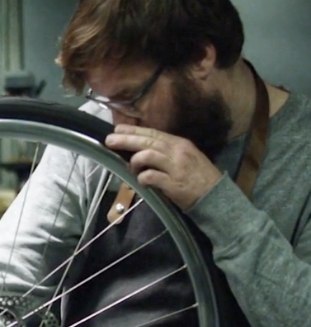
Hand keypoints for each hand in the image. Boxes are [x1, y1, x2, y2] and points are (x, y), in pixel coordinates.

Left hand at [105, 125, 222, 209]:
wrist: (216, 197)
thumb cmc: (198, 177)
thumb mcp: (185, 158)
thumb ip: (166, 152)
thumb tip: (141, 149)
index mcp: (180, 144)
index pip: (153, 133)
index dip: (134, 131)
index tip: (117, 130)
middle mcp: (178, 152)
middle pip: (148, 141)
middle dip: (126, 140)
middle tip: (109, 141)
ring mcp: (176, 168)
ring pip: (148, 155)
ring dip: (135, 162)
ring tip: (131, 169)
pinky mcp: (173, 184)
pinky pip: (151, 177)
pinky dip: (142, 178)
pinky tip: (141, 182)